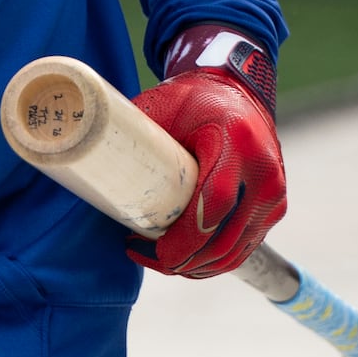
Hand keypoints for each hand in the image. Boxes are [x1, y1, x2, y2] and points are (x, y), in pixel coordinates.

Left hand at [125, 70, 286, 278]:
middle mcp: (263, 173)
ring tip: (157, 258)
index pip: (212, 205)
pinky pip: (243, 247)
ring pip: (234, 251)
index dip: (180, 238)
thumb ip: (132, 137)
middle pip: (223, 239)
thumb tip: (83, 163)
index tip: (144, 248)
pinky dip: (213, 259)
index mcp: (236, 143)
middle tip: (141, 256)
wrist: (238, 90)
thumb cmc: (191, 99)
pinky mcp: (274, 207)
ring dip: (195, 266)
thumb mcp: (160, 108)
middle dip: (181, 261)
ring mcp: (273, 194)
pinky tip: (184, 257)